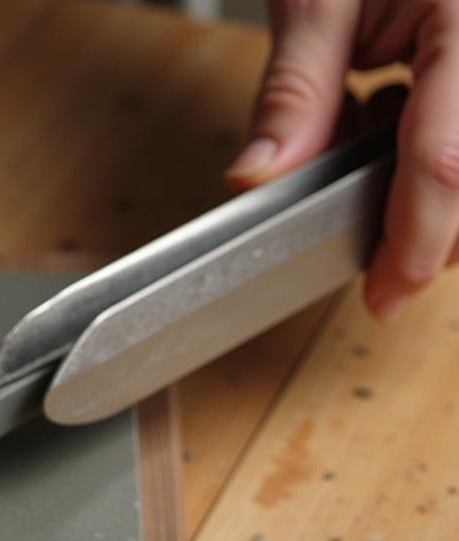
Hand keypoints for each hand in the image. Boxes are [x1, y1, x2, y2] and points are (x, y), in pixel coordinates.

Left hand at [226, 0, 458, 321]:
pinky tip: (394, 108)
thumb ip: (295, 91)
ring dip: (429, 188)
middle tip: (368, 229)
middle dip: (428, 226)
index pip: (449, 158)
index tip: (383, 292)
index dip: (417, 241)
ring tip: (372, 126)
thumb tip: (257, 178)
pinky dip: (434, 153)